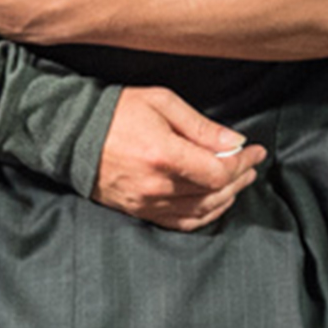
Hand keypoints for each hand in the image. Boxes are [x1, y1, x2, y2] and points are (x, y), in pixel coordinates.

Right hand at [93, 87, 259, 231]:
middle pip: (214, 192)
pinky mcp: (138, 211)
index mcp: (164, 154)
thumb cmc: (116, 112)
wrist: (71, 134)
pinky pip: (181, 223)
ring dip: (226, 197)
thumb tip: (234, 143)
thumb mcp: (162, 103)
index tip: (256, 151)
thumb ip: (201, 126)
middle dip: (240, 178)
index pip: (219, 171)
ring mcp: (146, 202)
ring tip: (239, 182)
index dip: (243, 163)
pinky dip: (204, 216)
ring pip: (201, 211)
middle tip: (251, 165)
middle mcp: (157, 185)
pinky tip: (216, 203)